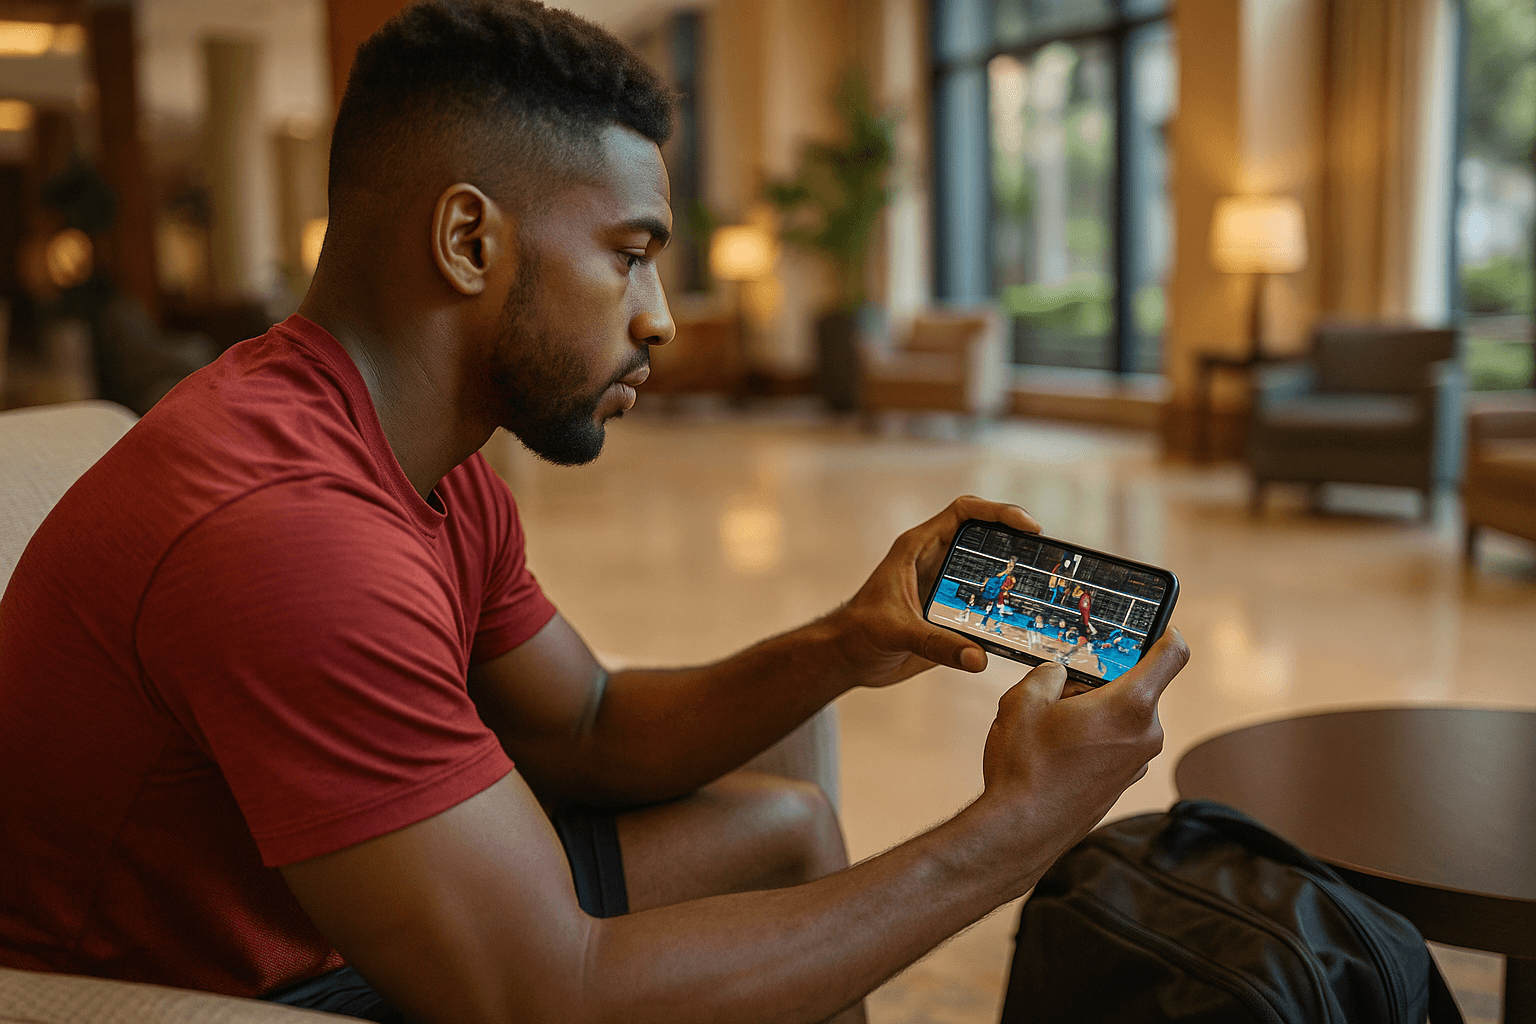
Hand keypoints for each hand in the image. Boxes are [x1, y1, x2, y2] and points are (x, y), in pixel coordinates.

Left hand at [829, 496, 1040, 687]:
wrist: (847, 659)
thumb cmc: (859, 633)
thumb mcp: (896, 633)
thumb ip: (935, 644)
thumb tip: (978, 658)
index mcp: (920, 548)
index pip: (964, 513)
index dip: (998, 512)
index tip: (1029, 526)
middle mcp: (937, 561)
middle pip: (986, 538)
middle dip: (1018, 543)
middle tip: (1048, 558)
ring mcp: (947, 587)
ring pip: (991, 572)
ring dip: (1016, 577)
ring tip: (1048, 587)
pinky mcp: (953, 613)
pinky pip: (987, 605)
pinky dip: (1008, 610)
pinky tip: (1029, 621)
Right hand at [978, 628, 1189, 866]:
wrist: (1021, 830)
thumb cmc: (1026, 767)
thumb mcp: (1024, 699)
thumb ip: (1050, 673)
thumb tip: (1059, 674)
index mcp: (1131, 705)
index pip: (1173, 654)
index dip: (1164, 632)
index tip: (1149, 627)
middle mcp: (1146, 734)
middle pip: (1136, 686)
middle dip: (1100, 680)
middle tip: (1062, 687)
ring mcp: (1137, 762)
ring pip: (1123, 716)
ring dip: (1094, 710)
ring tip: (1050, 725)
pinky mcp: (1123, 782)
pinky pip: (1116, 743)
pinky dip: (1093, 736)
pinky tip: (1055, 749)